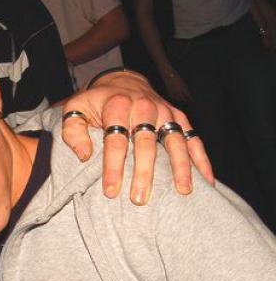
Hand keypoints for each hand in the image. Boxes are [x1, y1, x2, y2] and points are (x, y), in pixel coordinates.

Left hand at [61, 71, 213, 205]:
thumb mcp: (75, 109)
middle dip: (144, 173)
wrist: (120, 81)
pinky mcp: (179, 117)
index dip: (113, 167)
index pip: (115, 140)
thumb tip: (85, 155)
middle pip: (146, 143)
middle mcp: (144, 107)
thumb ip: (73, 132)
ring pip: (175, 141)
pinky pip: (193, 138)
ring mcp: (165, 112)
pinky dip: (202, 159)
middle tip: (140, 200)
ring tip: (183, 191)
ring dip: (180, 167)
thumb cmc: (95, 103)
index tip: (111, 191)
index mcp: (117, 106)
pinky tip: (207, 181)